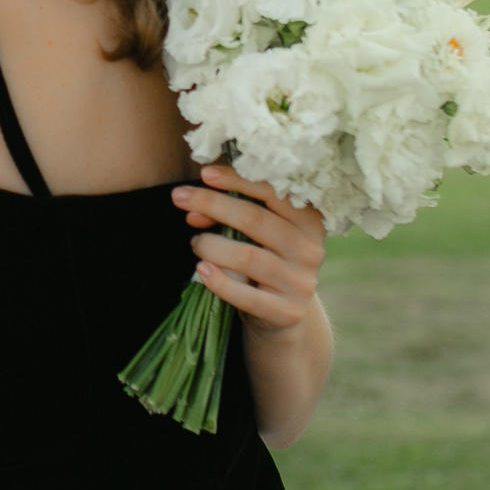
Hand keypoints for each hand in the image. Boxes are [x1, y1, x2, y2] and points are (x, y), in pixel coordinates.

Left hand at [170, 164, 324, 335]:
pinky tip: (202, 270)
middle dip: (213, 204)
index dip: (238, 180)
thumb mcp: (258, 234)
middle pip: (256, 220)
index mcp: (308, 221)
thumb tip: (193, 207)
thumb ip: (235, 214)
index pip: (273, 192)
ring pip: (248, 257)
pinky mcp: (287, 312)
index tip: (205, 174)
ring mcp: (301, 283)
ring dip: (211, 245)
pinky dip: (220, 282)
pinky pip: (247, 296)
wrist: (284, 315)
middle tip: (180, 198)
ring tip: (195, 242)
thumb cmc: (265, 261)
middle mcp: (310, 249)